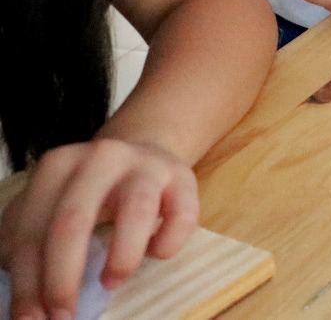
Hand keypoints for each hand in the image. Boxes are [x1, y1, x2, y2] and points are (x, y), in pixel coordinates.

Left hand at [0, 138, 197, 319]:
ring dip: (121, 259)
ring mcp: (147, 164)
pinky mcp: (184, 176)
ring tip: (111, 285)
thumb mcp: (51, 206)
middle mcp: (101, 157)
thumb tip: (21, 305)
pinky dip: (168, 243)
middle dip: (63, 278)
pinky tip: (155, 253)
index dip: (27, 280)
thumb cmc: (90, 193)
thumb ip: (30, 243)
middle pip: (74, 221)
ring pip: (137, 210)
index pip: (32, 229)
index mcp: (58, 165)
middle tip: (63, 317)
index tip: (31, 318)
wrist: (143, 152)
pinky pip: (182, 215)